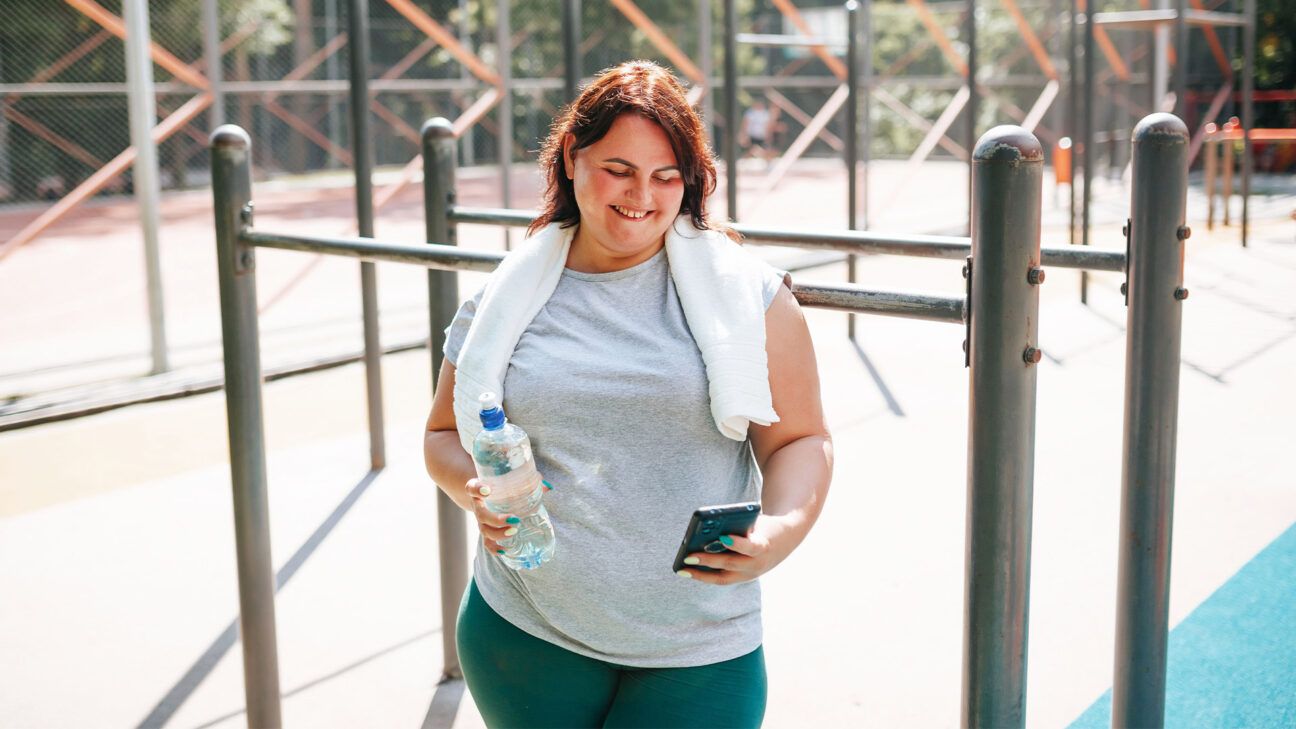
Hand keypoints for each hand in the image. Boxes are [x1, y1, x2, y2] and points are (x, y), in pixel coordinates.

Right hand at [466, 477, 521, 555]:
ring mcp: (480, 520)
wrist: (484, 491)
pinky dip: (494, 549)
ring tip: (514, 532)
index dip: (477, 489)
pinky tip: (504, 551)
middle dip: (497, 520)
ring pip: (485, 530)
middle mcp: (477, 505)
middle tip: (514, 519)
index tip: (487, 490)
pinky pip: (487, 543)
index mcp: (479, 488)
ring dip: (499, 534)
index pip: (472, 488)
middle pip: (482, 515)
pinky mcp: (486, 530)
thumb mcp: (507, 477)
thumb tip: (548, 487)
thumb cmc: (499, 483)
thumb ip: (527, 479)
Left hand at [675, 515, 789, 585]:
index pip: (750, 547)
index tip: (721, 537)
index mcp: (763, 546)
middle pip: (730, 564)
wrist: (785, 539)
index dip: (737, 544)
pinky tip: (690, 571)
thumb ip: (736, 526)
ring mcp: (750, 575)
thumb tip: (707, 531)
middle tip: (688, 557)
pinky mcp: (743, 578)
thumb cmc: (763, 526)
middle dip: (708, 561)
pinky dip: (706, 575)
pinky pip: (722, 579)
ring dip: (702, 575)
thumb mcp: (756, 522)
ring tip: (683, 569)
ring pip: (723, 578)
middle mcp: (757, 564)